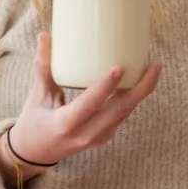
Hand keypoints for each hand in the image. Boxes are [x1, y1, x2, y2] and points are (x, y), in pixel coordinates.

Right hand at [0, 34, 162, 178]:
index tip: (120, 67)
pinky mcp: (104, 137)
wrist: (35, 153)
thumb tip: (45, 35)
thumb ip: (43, 66)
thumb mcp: (37, 95)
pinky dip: (133, 98)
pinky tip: (142, 80)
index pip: (89, 105)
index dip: (105, 87)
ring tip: (153, 67)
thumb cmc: (33, 121)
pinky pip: (123, 115)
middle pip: (120, 110)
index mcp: (64, 124)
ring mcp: (97, 138)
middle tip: (155, 64)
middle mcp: (84, 134)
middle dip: (141, 87)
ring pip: (126, 112)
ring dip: (141, 91)